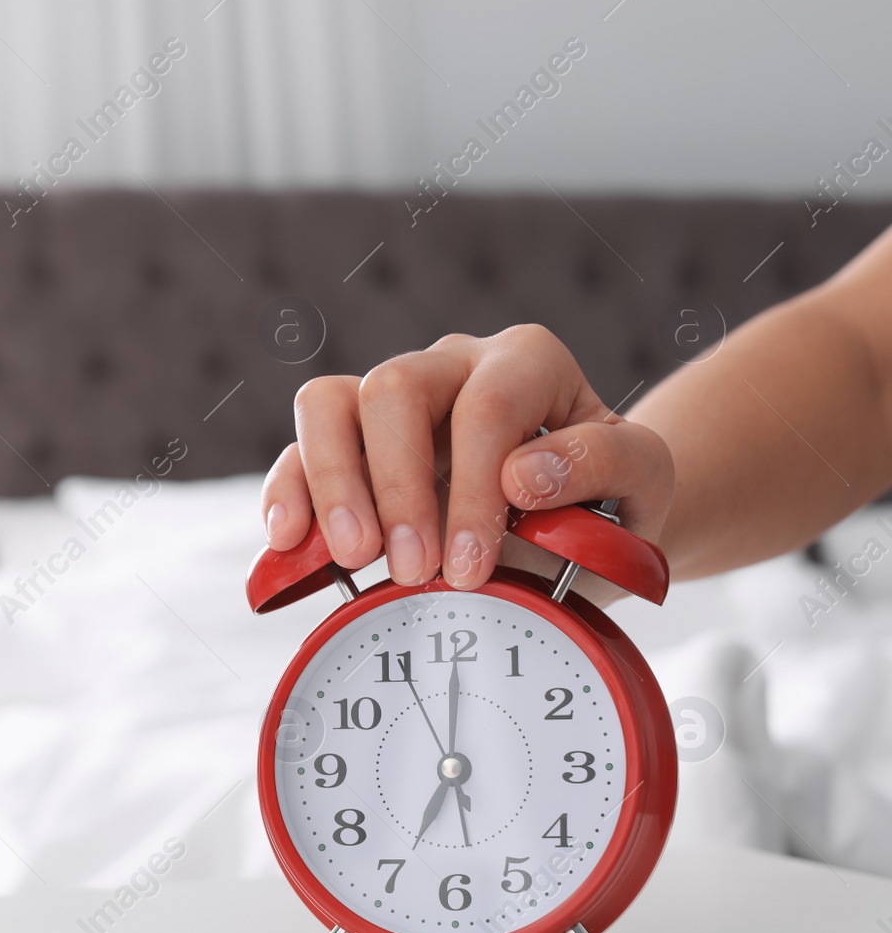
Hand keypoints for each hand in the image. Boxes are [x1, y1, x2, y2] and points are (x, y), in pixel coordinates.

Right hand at [260, 325, 674, 594]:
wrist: (584, 524)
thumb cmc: (610, 499)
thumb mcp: (645, 481)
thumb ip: (603, 463)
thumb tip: (522, 475)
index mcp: (525, 363)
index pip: (486, 404)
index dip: (472, 488)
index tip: (471, 566)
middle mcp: (450, 366)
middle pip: (393, 387)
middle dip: (397, 486)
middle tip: (412, 569)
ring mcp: (390, 404)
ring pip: (328, 403)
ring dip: (333, 484)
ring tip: (353, 557)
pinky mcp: (347, 446)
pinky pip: (297, 451)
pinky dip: (288, 496)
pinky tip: (291, 544)